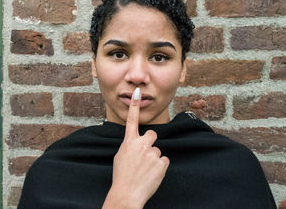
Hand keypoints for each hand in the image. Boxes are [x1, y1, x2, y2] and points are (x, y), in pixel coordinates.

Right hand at [103, 87, 169, 208]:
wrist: (126, 194)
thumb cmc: (122, 176)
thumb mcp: (121, 157)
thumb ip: (130, 146)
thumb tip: (138, 144)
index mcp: (129, 142)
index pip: (131, 120)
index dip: (134, 105)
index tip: (137, 92)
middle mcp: (141, 144)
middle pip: (152, 135)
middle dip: (150, 143)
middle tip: (144, 156)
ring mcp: (152, 153)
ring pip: (157, 151)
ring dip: (153, 159)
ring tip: (145, 171)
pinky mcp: (161, 163)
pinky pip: (164, 161)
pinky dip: (159, 167)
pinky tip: (151, 175)